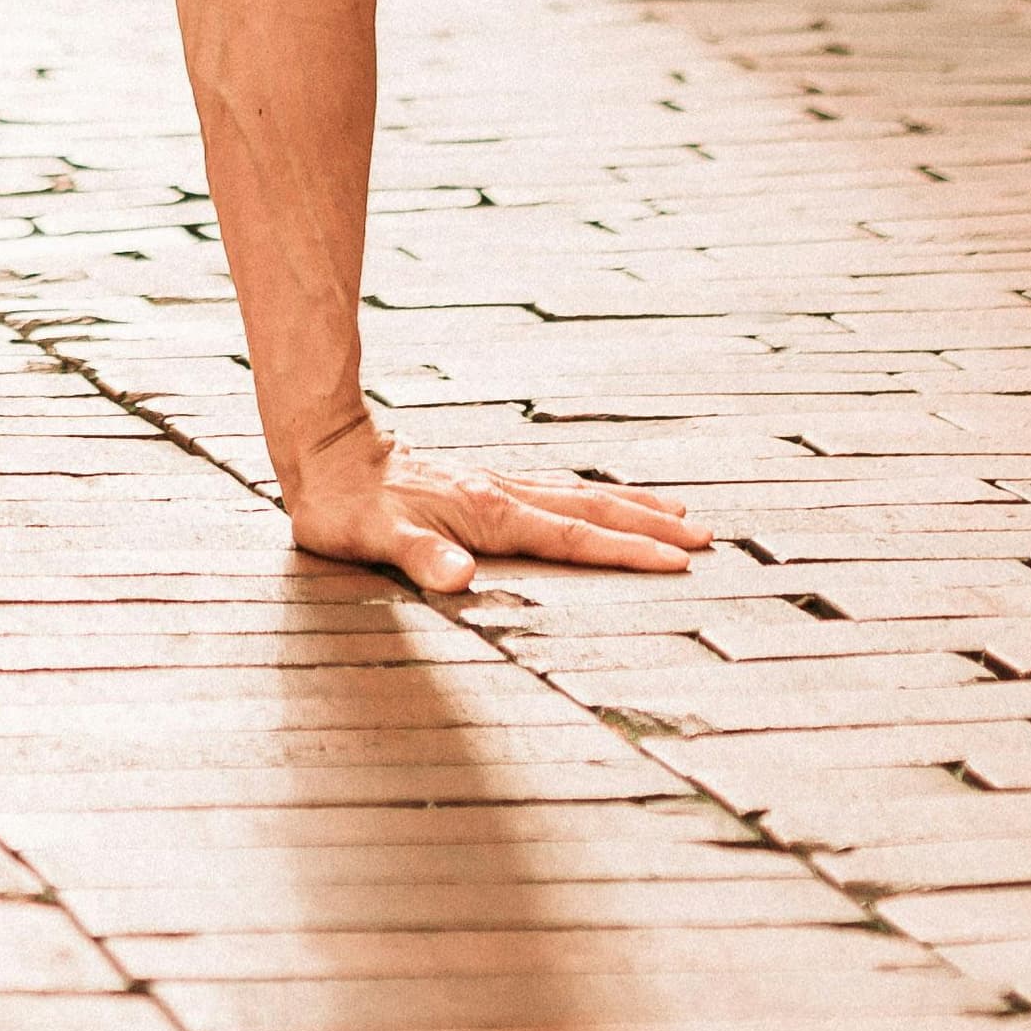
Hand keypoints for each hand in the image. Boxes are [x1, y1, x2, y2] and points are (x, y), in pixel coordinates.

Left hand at [285, 413, 713, 602]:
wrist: (325, 452)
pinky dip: (593, 499)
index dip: (626, 551)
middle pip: (593, 509)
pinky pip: (557, 492)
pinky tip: (601, 504)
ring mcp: (497, 485)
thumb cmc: (346, 507)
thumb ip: (420, 557)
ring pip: (580, 496)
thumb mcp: (373, 540)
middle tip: (706, 536)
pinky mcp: (484, 484)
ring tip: (677, 514)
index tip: (679, 561)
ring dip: (630, 507)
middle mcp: (503, 494)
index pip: (574, 537)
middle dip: (650, 525)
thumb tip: (463, 577)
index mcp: (489, 512)